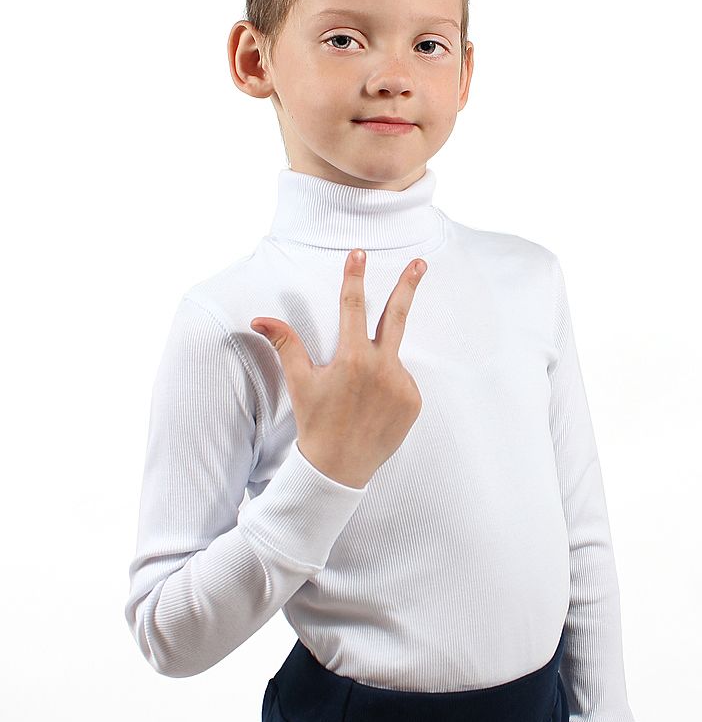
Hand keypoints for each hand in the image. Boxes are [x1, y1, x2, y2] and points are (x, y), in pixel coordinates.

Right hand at [250, 248, 426, 487]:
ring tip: (359, 397)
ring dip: (377, 366)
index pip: (353, 307)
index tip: (359, 253)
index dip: (354, 277)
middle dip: (408, 285)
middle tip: (420, 262)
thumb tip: (260, 318)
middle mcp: (382, 368)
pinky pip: (402, 381)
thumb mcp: (299, 382)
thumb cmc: (316, 423)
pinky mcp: (414, 401)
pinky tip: (372, 407)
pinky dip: (388, 386)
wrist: (340, 468)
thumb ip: (285, 344)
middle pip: (397, 315)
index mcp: (352, 358)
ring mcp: (402, 384)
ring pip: (390, 359)